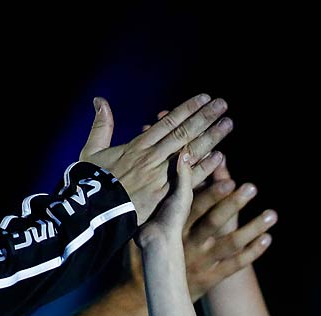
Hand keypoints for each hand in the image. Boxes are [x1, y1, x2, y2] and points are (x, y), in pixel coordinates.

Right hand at [78, 95, 231, 223]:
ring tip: (228, 123)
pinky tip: (220, 156)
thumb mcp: (92, 151)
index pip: (168, 122)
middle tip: (223, 104)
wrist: (94, 212)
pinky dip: (204, 167)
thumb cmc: (91, 183)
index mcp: (137, 145)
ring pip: (189, 151)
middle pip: (183, 132)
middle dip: (204, 117)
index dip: (187, 108)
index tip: (204, 98)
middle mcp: (151, 157)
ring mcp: (159, 175)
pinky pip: (188, 178)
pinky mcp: (164, 193)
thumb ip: (101, 126)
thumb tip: (99, 100)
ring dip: (210, 137)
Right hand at [125, 158, 277, 299]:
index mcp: (173, 226)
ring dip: (252, 228)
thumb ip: (172, 191)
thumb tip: (185, 157)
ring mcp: (200, 261)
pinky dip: (252, 252)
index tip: (227, 175)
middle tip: (251, 187)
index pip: (193, 205)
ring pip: (230, 243)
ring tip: (272, 214)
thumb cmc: (147, 248)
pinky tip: (267, 239)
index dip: (210, 191)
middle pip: (213, 221)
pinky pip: (234, 265)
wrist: (142, 294)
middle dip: (232, 204)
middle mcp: (187, 242)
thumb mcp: (152, 221)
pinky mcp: (210, 278)